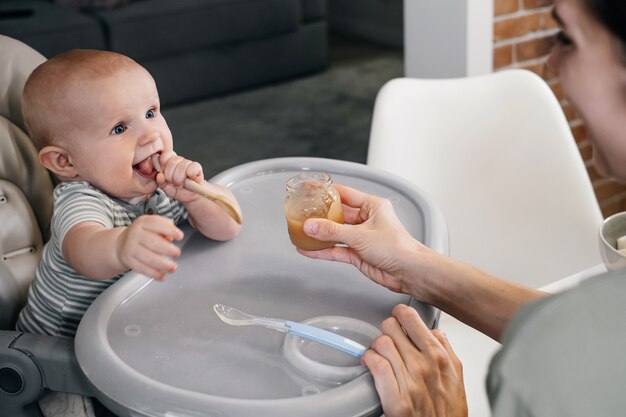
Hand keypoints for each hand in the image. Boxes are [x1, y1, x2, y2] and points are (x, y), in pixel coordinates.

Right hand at [116, 215, 183, 279]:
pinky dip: (154, 274)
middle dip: (168, 249)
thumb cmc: (143, 234)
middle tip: (177, 253)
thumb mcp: (153, 225)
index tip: (180, 236)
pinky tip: (162, 275)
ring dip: (163, 265)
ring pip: (148, 258)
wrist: (121, 244)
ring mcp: (130, 248)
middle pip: (152, 242)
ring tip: (172, 267)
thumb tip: (171, 237)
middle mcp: (135, 234)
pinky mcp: (129, 261)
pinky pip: (142, 269)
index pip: (156, 223)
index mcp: (143, 222)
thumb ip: (165, 227)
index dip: (170, 230)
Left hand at [155, 150, 203, 203]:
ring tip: (180, 184)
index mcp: (169, 162)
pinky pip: (191, 169)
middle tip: (172, 182)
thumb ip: (161, 182)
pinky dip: (190, 176)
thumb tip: (159, 176)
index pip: (165, 155)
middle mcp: (178, 160)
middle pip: (172, 162)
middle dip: (170, 176)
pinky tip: (190, 180)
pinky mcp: (197, 167)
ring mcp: (188, 163)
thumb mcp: (166, 188)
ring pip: (181, 167)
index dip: (162, 162)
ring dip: (179, 179)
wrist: (191, 196)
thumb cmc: (178, 190)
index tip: (162, 172)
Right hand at [298, 184, 433, 293]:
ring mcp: (361, 237)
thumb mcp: (360, 235)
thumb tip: (311, 226)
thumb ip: (332, 231)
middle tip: (301, 213)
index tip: (310, 188)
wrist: (410, 272)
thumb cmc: (397, 247)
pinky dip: (322, 251)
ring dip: (319, 234)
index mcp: (372, 206)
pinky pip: (336, 250)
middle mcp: (366, 220)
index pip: (344, 194)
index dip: (326, 191)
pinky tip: (308, 250)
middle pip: (337, 214)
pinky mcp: (358, 254)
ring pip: (335, 233)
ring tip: (300, 232)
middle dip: (319, 215)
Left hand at [362, 304, 466, 416]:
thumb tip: (435, 332)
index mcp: (439, 356)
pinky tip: (370, 363)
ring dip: (376, 346)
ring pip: (381, 343)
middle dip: (386, 329)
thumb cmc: (448, 411)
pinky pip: (375, 364)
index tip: (397, 316)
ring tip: (378, 352)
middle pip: (391, 326)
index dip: (400, 314)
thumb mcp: (456, 377)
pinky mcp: (396, 398)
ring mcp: (410, 381)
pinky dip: (368, 360)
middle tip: (387, 337)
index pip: (411, 318)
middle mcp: (424, 365)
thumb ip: (446, 350)